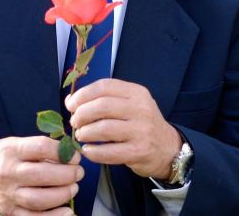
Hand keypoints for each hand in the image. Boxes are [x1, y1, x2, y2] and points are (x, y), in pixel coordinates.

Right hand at [0, 136, 83, 215]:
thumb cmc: (10, 158)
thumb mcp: (19, 144)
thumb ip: (42, 148)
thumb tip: (72, 154)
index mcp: (12, 151)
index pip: (40, 148)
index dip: (63, 152)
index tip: (75, 157)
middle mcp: (8, 173)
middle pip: (41, 175)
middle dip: (66, 175)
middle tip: (78, 173)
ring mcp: (9, 195)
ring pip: (38, 199)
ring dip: (62, 195)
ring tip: (73, 188)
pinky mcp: (11, 212)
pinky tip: (68, 211)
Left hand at [65, 78, 181, 179]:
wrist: (168, 148)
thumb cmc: (140, 124)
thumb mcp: (129, 104)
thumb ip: (102, 100)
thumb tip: (70, 101)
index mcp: (136, 92)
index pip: (104, 87)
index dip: (82, 95)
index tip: (71, 105)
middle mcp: (141, 109)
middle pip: (102, 107)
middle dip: (81, 114)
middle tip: (74, 122)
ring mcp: (142, 131)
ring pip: (103, 129)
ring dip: (85, 133)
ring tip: (80, 135)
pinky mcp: (139, 152)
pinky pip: (109, 152)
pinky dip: (93, 152)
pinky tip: (87, 151)